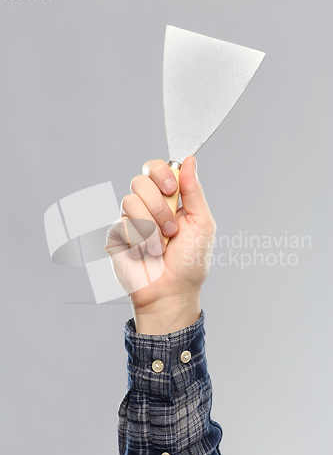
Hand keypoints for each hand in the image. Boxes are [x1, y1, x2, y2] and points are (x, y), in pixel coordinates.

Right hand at [104, 156, 215, 333]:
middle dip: (157, 206)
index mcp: (169, 200)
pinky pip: (121, 224)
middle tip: (171, 228)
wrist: (171, 293)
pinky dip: (139, 241)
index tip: (171, 190)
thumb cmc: (189, 263)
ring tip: (160, 247)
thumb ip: (194, 191)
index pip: (156, 169)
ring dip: (150, 228)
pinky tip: (145, 255)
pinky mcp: (117, 236)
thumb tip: (190, 161)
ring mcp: (131, 221)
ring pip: (129, 201)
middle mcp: (148, 207)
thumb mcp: (201, 223)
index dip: (160, 173)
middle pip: (140, 181)